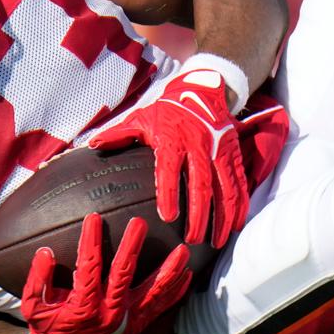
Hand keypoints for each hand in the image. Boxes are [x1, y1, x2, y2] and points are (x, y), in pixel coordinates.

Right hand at [18, 214, 190, 333]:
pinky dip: (175, 292)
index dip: (90, 242)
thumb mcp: (33, 306)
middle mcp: (108, 312)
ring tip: (183, 250)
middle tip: (139, 223)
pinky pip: (161, 307)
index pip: (88, 267)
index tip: (93, 217)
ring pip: (152, 291)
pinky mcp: (138, 324)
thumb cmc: (48, 327)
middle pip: (123, 273)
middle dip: (131, 246)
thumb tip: (45, 253)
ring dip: (168, 270)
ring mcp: (127, 319)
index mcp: (82, 306)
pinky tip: (187, 275)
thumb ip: (37, 280)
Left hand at [90, 68, 246, 247]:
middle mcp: (199, 146)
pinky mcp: (234, 155)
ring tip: (214, 241)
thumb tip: (93, 145)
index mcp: (173, 140)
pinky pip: (239, 183)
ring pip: (224, 188)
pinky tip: (235, 225)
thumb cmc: (166, 111)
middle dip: (198, 214)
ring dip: (221, 217)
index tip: (168, 217)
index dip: (169, 193)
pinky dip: (240, 205)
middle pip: (200, 184)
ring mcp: (219, 151)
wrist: (201, 91)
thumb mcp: (141, 118)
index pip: (170, 169)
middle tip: (192, 239)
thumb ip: (119, 134)